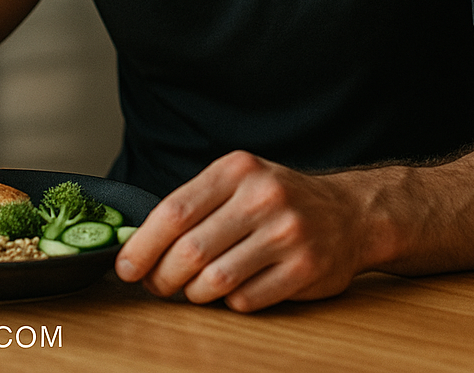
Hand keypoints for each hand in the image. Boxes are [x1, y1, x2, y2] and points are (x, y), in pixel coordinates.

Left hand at [115, 150, 370, 311]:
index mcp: (237, 170)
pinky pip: (246, 300)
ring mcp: (286, 233)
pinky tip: (234, 290)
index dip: (143, 245)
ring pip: (215, 280)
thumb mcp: (239, 181)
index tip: (126, 267)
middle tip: (157, 285)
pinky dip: (231, 303)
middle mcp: (262, 197)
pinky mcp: (303, 269)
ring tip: (194, 289)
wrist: (348, 212)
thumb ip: (195, 204)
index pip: (175, 211)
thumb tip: (140, 243)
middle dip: (163, 277)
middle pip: (190, 251)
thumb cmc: (279, 198)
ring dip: (194, 294)